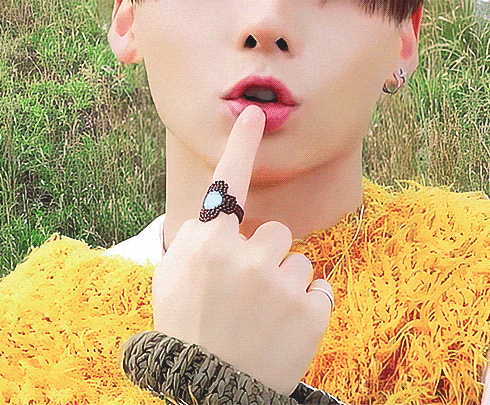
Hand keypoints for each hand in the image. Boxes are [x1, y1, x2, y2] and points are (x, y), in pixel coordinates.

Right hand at [151, 105, 333, 396]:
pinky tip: (283, 330)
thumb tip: (219, 215)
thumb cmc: (186, 331)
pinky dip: (306, 306)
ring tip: (262, 317)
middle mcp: (247, 257)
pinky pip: (319, 288)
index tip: (255, 113)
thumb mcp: (171, 280)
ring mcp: (282, 285)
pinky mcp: (312, 313)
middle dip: (265, 255)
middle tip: (246, 293)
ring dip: (285, 282)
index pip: (228, 182)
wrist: (208, 392)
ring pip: (299, 259)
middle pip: (275, 231)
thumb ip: (195, 240)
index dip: (241, 144)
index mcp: (209, 245)